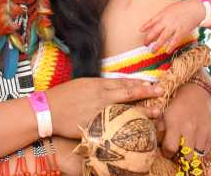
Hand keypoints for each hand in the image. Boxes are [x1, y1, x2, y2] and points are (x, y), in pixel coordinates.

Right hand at [46, 77, 162, 138]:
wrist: (48, 110)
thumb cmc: (63, 96)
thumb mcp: (82, 84)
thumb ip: (99, 86)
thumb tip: (112, 88)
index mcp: (99, 84)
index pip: (124, 82)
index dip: (140, 82)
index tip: (153, 83)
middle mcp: (102, 96)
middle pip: (129, 93)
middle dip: (147, 92)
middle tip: (162, 92)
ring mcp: (100, 111)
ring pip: (126, 109)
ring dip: (143, 110)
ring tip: (157, 111)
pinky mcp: (96, 125)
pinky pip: (115, 125)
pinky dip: (127, 126)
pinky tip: (137, 128)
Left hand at [141, 0, 203, 52]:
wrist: (195, 9)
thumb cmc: (182, 8)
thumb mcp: (169, 9)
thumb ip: (162, 16)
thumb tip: (155, 22)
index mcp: (163, 14)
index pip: (152, 21)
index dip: (146, 26)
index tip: (141, 30)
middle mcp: (167, 21)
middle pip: (155, 31)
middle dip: (149, 38)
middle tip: (145, 44)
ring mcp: (174, 27)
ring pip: (163, 38)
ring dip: (157, 45)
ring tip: (153, 51)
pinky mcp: (181, 31)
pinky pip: (174, 41)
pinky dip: (170, 46)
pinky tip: (167, 51)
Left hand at [155, 81, 210, 157]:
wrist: (196, 92)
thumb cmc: (177, 104)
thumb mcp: (164, 113)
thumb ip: (159, 130)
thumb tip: (156, 145)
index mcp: (175, 124)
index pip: (170, 149)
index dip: (167, 152)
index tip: (167, 150)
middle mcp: (190, 129)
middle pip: (187, 156)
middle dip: (181, 156)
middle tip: (179, 151)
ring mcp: (203, 131)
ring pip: (198, 155)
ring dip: (192, 153)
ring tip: (188, 146)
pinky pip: (207, 149)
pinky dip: (201, 148)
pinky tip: (196, 140)